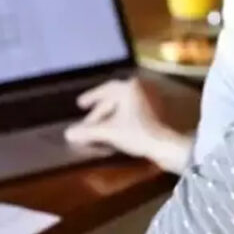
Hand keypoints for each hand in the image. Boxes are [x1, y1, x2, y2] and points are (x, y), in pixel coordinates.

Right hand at [64, 78, 192, 173]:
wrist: (166, 145)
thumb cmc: (137, 133)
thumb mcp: (109, 132)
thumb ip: (88, 131)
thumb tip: (67, 133)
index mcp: (128, 88)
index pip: (105, 90)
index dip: (91, 97)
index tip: (80, 104)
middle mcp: (139, 89)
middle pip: (113, 100)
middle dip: (98, 113)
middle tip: (86, 123)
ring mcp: (149, 100)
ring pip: (123, 107)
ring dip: (109, 117)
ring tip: (98, 129)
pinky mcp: (156, 112)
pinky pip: (131, 112)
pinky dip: (120, 120)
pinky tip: (114, 130)